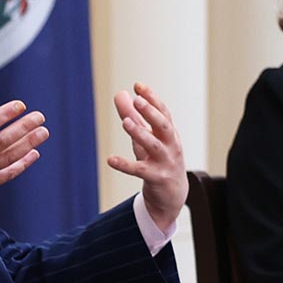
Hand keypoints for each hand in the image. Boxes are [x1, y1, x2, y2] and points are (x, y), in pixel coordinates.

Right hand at [0, 78, 46, 231]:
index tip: (20, 105)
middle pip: (2, 141)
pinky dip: (21, 165)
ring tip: (43, 132)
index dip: (4, 115)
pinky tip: (33, 153)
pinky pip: (6, 175)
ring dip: (28, 144)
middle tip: (40, 117)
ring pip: (8, 157)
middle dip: (23, 128)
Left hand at [105, 83, 185, 229]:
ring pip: (154, 145)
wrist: (172, 196)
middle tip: (138, 100)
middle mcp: (170, 146)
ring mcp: (165, 162)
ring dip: (140, 133)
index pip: (163, 112)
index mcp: (169, 134)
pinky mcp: (156, 178)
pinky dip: (125, 165)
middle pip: (164, 126)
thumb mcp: (145, 138)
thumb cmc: (158, 162)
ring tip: (125, 122)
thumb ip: (133, 116)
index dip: (152, 98)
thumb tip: (120, 94)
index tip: (138, 85)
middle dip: (151, 112)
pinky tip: (110, 160)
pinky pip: (140, 170)